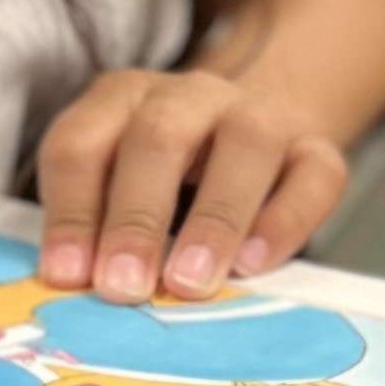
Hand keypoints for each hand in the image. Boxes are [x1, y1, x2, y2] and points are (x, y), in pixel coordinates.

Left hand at [36, 67, 349, 301]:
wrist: (253, 138)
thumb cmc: (163, 179)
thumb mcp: (115, 188)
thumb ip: (96, 229)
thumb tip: (77, 290)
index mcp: (121, 99)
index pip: (82, 145)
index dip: (71, 211)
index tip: (67, 276)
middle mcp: (189, 95)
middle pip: (159, 137)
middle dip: (136, 216)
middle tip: (122, 286)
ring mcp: (258, 114)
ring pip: (245, 143)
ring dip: (213, 219)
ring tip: (189, 283)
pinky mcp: (317, 149)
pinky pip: (314, 175)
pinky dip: (284, 221)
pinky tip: (254, 265)